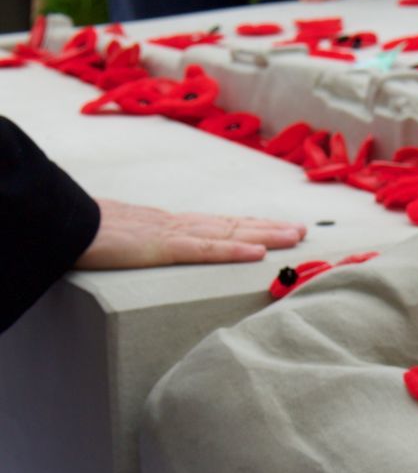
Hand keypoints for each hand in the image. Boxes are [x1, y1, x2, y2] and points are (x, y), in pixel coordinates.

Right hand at [75, 199, 305, 269]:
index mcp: (169, 225)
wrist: (60, 221)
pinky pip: (204, 250)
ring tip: (295, 237)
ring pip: (229, 233)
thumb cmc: (86, 231)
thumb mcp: (123, 239)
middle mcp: (178, 225)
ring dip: (265, 234)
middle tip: (302, 231)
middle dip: (270, 228)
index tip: (276, 228)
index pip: (219, 225)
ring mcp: (172, 234)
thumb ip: (143, 245)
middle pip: (233, 225)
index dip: (250, 226)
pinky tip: (258, 252)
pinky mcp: (161, 247)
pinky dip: (233, 250)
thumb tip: (151, 250)